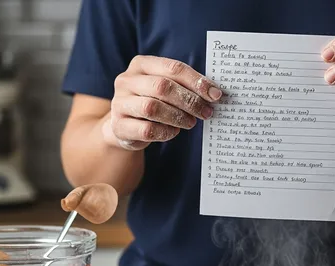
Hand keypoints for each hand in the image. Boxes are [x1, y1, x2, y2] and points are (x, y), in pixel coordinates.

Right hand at [105, 55, 223, 150]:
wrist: (124, 126)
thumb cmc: (152, 102)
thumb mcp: (165, 88)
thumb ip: (184, 86)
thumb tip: (215, 93)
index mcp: (141, 64)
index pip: (173, 68)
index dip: (196, 81)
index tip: (215, 94)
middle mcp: (126, 80)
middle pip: (163, 86)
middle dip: (190, 100)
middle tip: (206, 112)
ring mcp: (119, 103)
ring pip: (153, 108)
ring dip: (178, 117)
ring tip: (191, 122)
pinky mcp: (119, 126)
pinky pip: (147, 130)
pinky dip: (165, 132)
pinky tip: (173, 131)